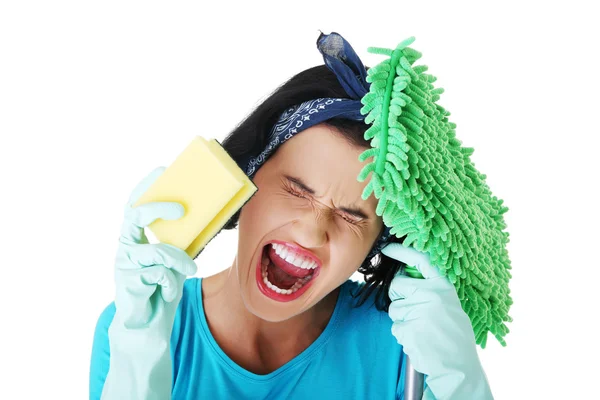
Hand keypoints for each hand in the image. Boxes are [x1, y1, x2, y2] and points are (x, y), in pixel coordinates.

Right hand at [101, 167, 196, 399]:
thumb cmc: (162, 287)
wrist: (148, 324)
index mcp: (136, 236)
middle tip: (181, 209)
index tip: (161, 171)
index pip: (135, 204)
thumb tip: (210, 217)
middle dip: (158, 209)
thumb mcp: (176, 259)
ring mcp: (125, 263)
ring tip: (190, 269)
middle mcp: (126, 245)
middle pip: (135, 216)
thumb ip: (184, 240)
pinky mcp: (129, 281)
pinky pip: (159, 273)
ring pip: (158, 251)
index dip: (146, 186)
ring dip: (179, 260)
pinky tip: (170, 293)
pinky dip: (171, 282)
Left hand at [382, 242, 492, 399]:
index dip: (401, 251)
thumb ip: (432, 289)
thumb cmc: (454, 335)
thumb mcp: (450, 304)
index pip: (419, 260)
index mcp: (443, 286)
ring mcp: (418, 311)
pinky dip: (403, 333)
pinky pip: (395, 325)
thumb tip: (406, 276)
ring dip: (401, 317)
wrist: (458, 366)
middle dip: (398, 295)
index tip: (388, 247)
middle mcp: (430, 294)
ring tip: (421, 328)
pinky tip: (418, 339)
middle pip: (397, 284)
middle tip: (414, 309)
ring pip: (393, 306)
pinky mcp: (408, 328)